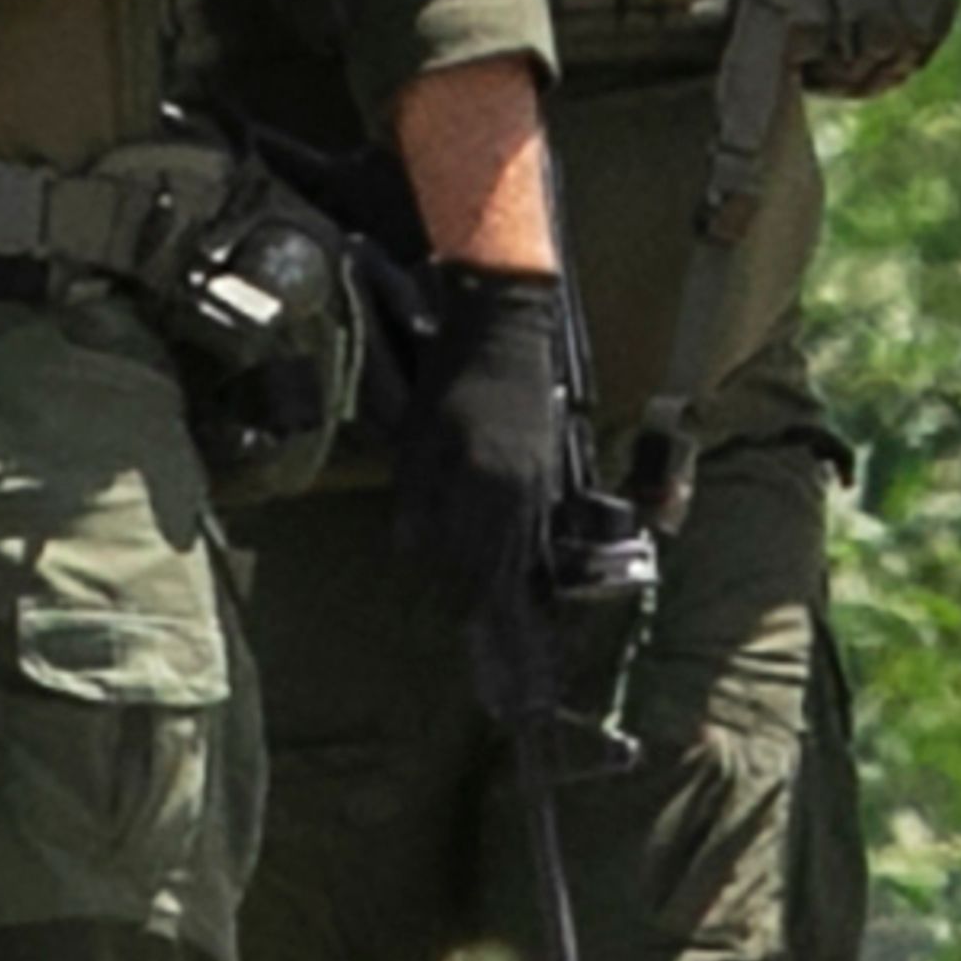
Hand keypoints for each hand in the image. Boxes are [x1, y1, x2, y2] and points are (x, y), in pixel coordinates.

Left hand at [393, 262, 569, 618]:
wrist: (505, 332)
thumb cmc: (452, 378)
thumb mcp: (419, 436)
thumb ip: (418, 497)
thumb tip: (413, 550)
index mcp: (481, 483)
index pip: (472, 556)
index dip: (461, 593)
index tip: (451, 623)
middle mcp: (517, 488)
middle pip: (503, 557)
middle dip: (487, 593)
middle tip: (477, 628)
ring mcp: (538, 477)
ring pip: (525, 540)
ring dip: (509, 573)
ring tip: (497, 603)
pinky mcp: (547, 464)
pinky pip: (538, 518)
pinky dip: (526, 544)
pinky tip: (518, 557)